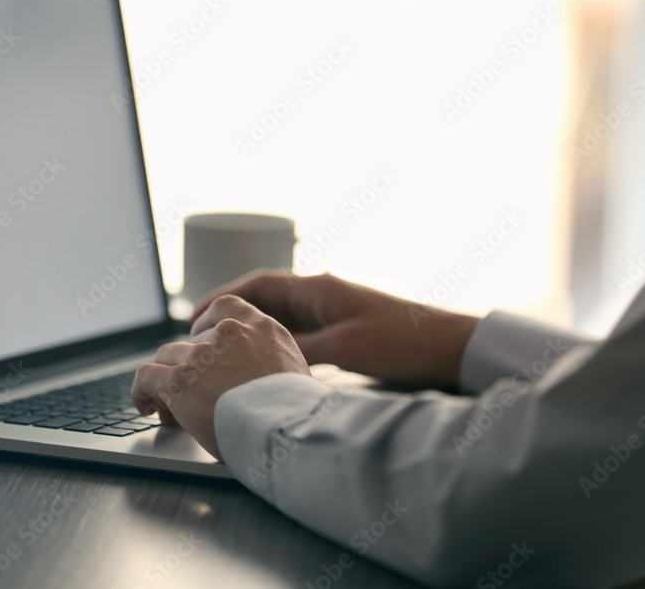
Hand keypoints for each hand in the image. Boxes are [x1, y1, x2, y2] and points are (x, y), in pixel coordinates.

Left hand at [131, 294, 310, 460]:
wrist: (286, 430)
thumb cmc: (296, 415)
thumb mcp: (295, 371)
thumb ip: (270, 361)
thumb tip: (255, 378)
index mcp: (261, 328)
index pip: (223, 308)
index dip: (205, 326)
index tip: (200, 342)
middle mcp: (229, 333)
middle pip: (191, 339)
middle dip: (187, 363)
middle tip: (190, 389)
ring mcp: (201, 355)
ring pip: (166, 357)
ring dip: (166, 378)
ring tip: (167, 404)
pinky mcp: (179, 380)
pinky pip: (146, 377)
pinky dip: (142, 391)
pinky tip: (147, 405)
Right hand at [189, 269, 479, 389]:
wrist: (450, 349)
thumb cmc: (402, 342)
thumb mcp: (344, 347)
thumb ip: (299, 348)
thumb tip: (259, 354)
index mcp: (318, 288)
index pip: (257, 285)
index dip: (221, 297)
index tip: (193, 316)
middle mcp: (322, 294)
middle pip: (264, 299)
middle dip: (230, 315)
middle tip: (201, 337)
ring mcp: (334, 312)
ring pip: (281, 317)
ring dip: (252, 330)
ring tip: (223, 350)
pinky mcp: (346, 331)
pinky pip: (300, 332)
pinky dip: (277, 342)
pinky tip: (266, 360)